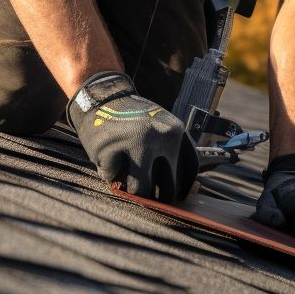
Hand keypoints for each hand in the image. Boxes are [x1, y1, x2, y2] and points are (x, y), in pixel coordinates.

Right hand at [67, 70, 198, 202]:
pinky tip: (109, 156)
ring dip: (132, 189)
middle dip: (157, 197)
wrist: (102, 96)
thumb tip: (192, 190)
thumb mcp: (160, 127)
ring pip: (140, 191)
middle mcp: (159, 137)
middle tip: (148, 193)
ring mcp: (135, 143)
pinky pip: (113, 180)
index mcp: (176, 131)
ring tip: (126, 174)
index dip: (183, 190)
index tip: (176, 196)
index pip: (190, 173)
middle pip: (168, 189)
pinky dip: (110, 173)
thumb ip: (174, 153)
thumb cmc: (133, 119)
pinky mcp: (110, 150)